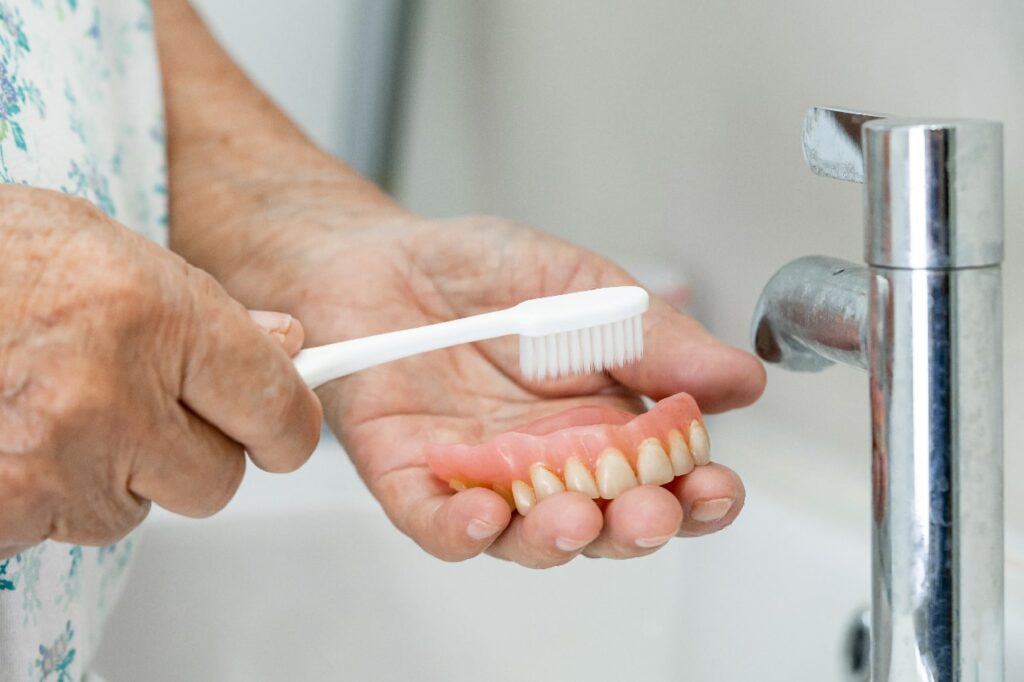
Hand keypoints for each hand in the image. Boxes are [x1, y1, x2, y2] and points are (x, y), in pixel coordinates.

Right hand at [0, 186, 320, 558]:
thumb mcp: (107, 249)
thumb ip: (206, 311)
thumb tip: (284, 347)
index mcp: (153, 313)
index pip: (277, 408)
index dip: (285, 425)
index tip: (281, 431)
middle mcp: (109, 394)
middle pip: (217, 479)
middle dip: (188, 450)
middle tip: (135, 405)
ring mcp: (49, 463)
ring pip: (137, 509)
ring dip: (112, 473)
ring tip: (48, 405)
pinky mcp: (2, 513)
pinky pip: (63, 529)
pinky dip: (47, 496)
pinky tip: (12, 434)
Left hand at [250, 212, 764, 568]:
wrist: (383, 256)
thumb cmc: (483, 272)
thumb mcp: (582, 288)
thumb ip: (653, 337)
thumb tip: (743, 380)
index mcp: (599, 421)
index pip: (660, 477)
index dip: (695, 495)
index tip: (715, 489)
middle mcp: (546, 462)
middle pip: (603, 522)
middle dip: (633, 528)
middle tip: (650, 513)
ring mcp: (478, 475)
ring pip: (524, 535)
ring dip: (554, 538)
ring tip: (574, 517)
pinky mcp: (409, 477)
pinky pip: (434, 520)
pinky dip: (458, 530)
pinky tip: (481, 516)